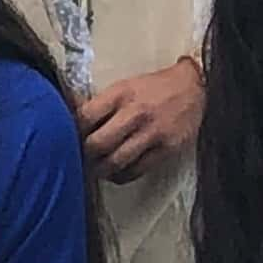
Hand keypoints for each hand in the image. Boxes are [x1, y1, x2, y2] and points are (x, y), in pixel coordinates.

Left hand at [78, 57, 203, 179]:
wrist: (194, 88)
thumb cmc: (153, 88)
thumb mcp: (124, 86)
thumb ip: (100, 103)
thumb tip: (70, 115)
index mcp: (120, 93)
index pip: (85, 117)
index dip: (71, 132)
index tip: (67, 138)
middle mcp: (135, 113)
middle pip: (97, 144)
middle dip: (84, 155)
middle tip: (79, 160)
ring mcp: (152, 133)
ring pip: (116, 161)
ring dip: (100, 170)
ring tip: (94, 170)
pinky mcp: (166, 149)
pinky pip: (137, 170)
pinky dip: (121, 176)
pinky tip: (116, 173)